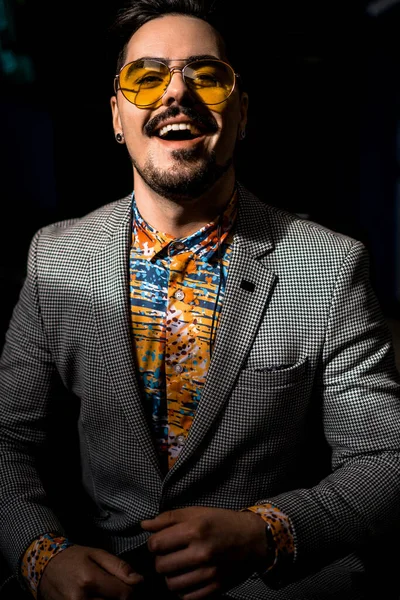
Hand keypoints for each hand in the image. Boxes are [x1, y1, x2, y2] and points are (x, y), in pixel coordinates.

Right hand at [38, 544, 143, 599]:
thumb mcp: (97, 554)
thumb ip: (119, 567)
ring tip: (103, 591)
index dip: (130, 589)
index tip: (128, 583)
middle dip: (119, 597)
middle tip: (114, 587)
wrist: (45, 566)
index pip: (124, 594)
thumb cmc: (73, 557)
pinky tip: (96, 596)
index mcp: (89, 580)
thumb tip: (138, 580)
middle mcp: (80, 599)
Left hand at [141, 506, 267, 599]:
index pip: (156, 544)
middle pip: (161, 566)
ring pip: (171, 584)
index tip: (161, 541)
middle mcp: (201, 553)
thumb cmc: (222, 522)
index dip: (154, 543)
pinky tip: (188, 577)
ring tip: (178, 566)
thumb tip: (144, 525)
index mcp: (195, 530)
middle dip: (160, 560)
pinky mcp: (216, 588)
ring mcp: (209, 573)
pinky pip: (187, 597)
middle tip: (169, 554)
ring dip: (170, 575)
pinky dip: (183, 589)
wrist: (253, 538)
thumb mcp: (197, 512)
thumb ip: (169, 518)